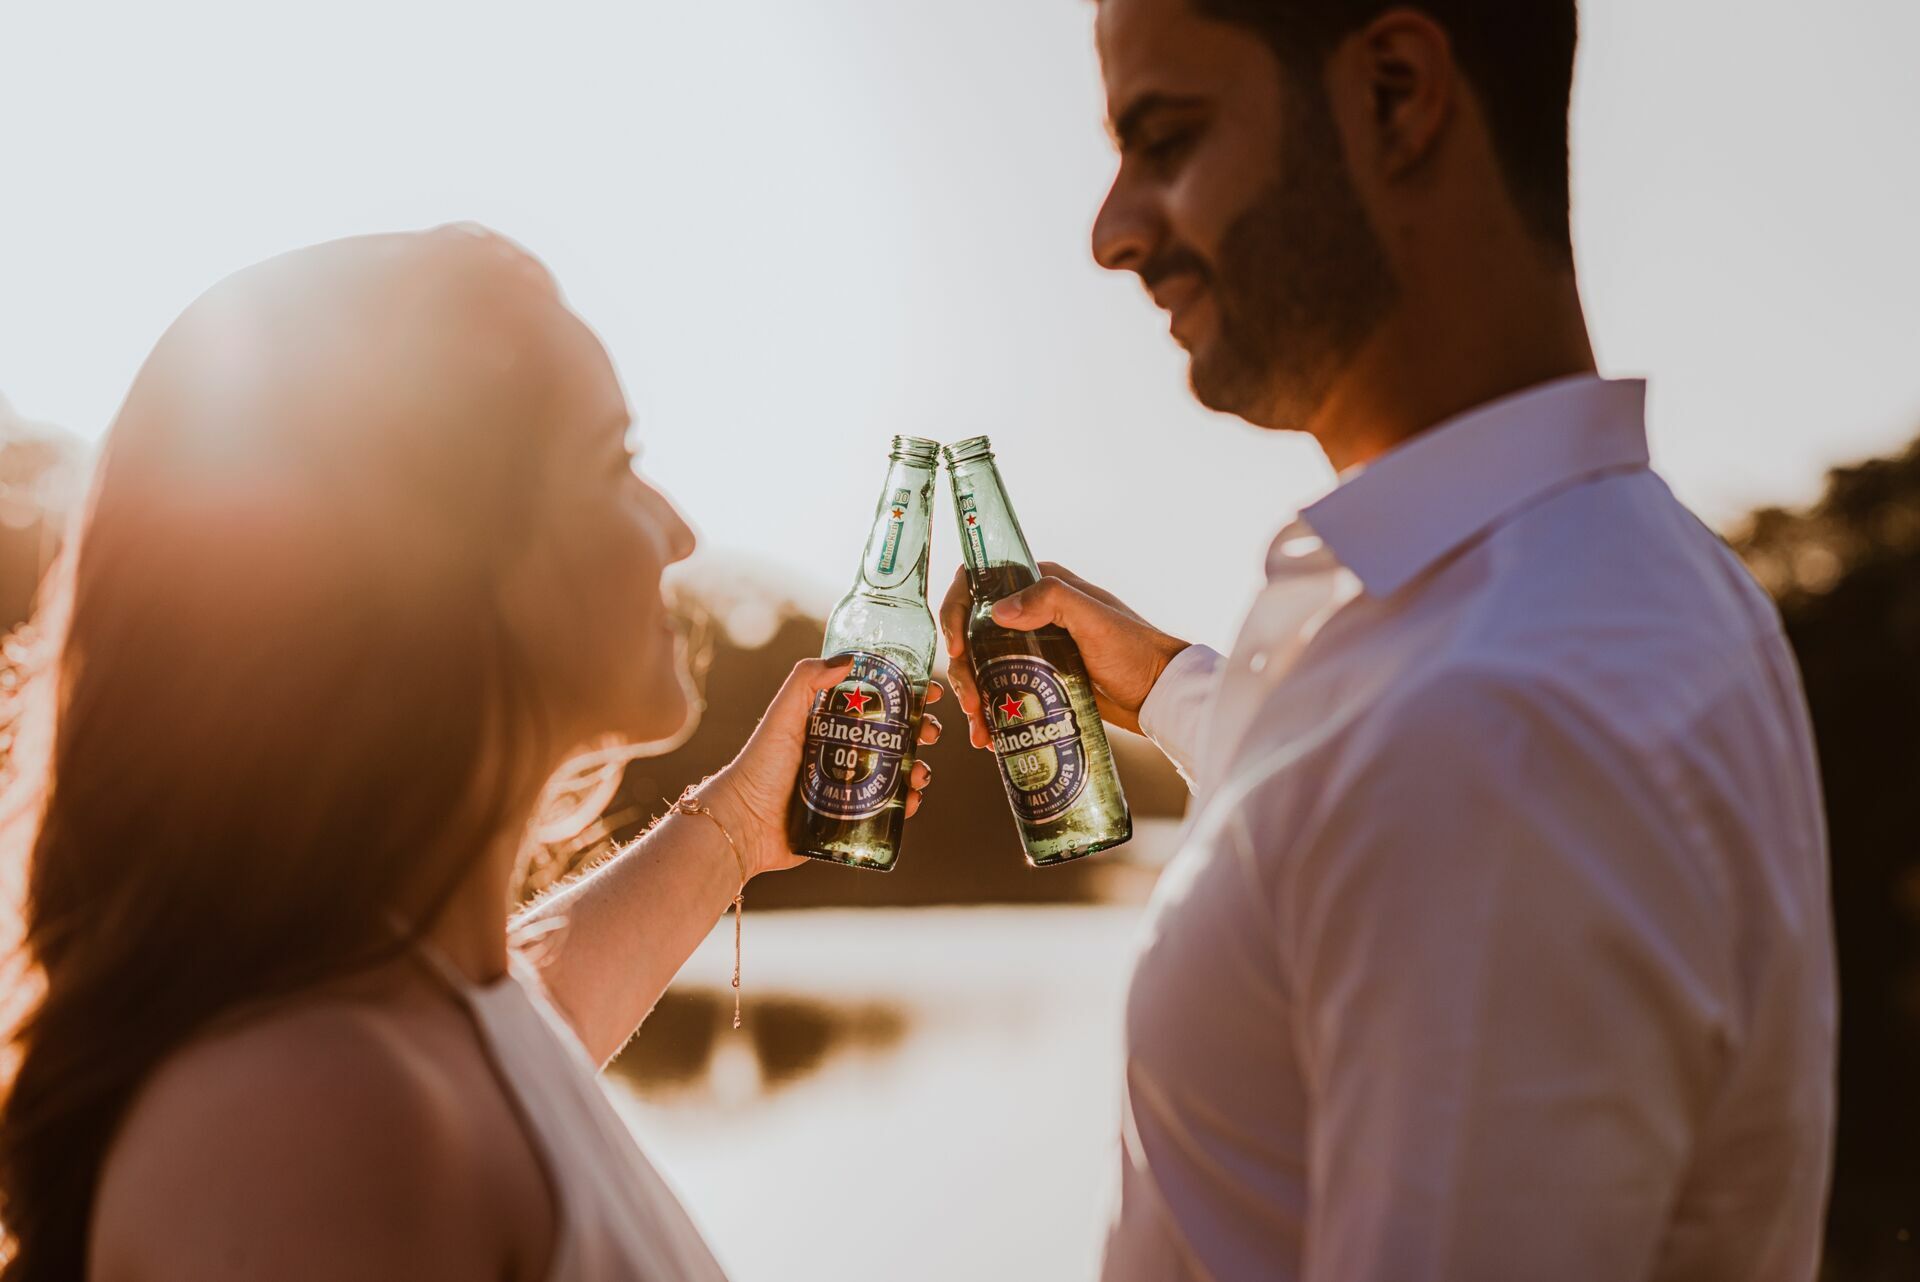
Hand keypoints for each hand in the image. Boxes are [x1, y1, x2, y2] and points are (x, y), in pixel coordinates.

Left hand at [701, 657, 943, 876]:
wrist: (746, 824)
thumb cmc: (759, 767)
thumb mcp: (782, 716)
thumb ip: (806, 681)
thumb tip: (849, 659)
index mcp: (831, 724)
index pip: (877, 703)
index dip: (906, 696)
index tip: (929, 692)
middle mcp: (843, 752)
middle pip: (895, 737)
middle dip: (921, 733)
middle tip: (931, 734)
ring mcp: (850, 786)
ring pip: (897, 772)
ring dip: (918, 769)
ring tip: (920, 773)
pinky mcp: (852, 818)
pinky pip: (888, 809)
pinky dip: (906, 803)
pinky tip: (911, 800)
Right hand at [939, 562, 1188, 746]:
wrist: (1160, 695)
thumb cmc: (1135, 652)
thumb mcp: (1095, 620)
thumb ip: (1052, 600)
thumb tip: (999, 611)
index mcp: (1041, 586)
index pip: (979, 584)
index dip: (957, 612)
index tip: (956, 647)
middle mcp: (1031, 613)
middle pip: (973, 633)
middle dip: (963, 668)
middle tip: (971, 702)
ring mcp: (1033, 649)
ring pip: (981, 666)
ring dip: (972, 694)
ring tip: (980, 727)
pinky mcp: (1037, 680)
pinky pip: (1000, 691)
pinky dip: (989, 712)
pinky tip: (989, 735)